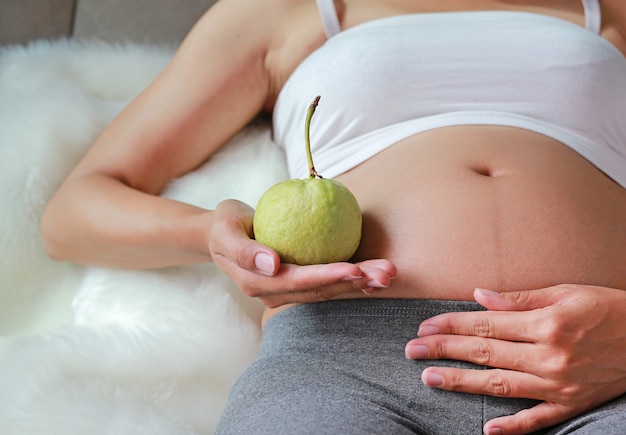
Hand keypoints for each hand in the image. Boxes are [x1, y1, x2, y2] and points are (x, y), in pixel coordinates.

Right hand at [209, 199, 396, 306]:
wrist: (224, 231)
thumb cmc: (225, 225)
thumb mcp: (225, 230)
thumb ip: (244, 250)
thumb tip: (273, 265)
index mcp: (259, 284)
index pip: (298, 282)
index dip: (327, 277)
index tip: (354, 268)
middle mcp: (276, 293)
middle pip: (320, 291)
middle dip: (355, 284)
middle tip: (386, 274)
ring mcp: (289, 291)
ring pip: (329, 291)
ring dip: (360, 284)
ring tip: (388, 275)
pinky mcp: (300, 282)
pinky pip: (328, 283)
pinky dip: (352, 279)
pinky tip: (374, 273)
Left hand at [405, 285, 625, 434]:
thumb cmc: (608, 309)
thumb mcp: (566, 292)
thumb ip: (519, 298)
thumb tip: (479, 297)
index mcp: (546, 324)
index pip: (485, 325)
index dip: (450, 325)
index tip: (425, 326)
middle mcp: (549, 356)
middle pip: (484, 353)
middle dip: (443, 350)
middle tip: (412, 350)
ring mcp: (559, 384)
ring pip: (499, 386)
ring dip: (461, 382)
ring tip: (430, 378)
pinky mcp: (571, 405)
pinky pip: (536, 420)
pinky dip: (512, 428)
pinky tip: (486, 430)